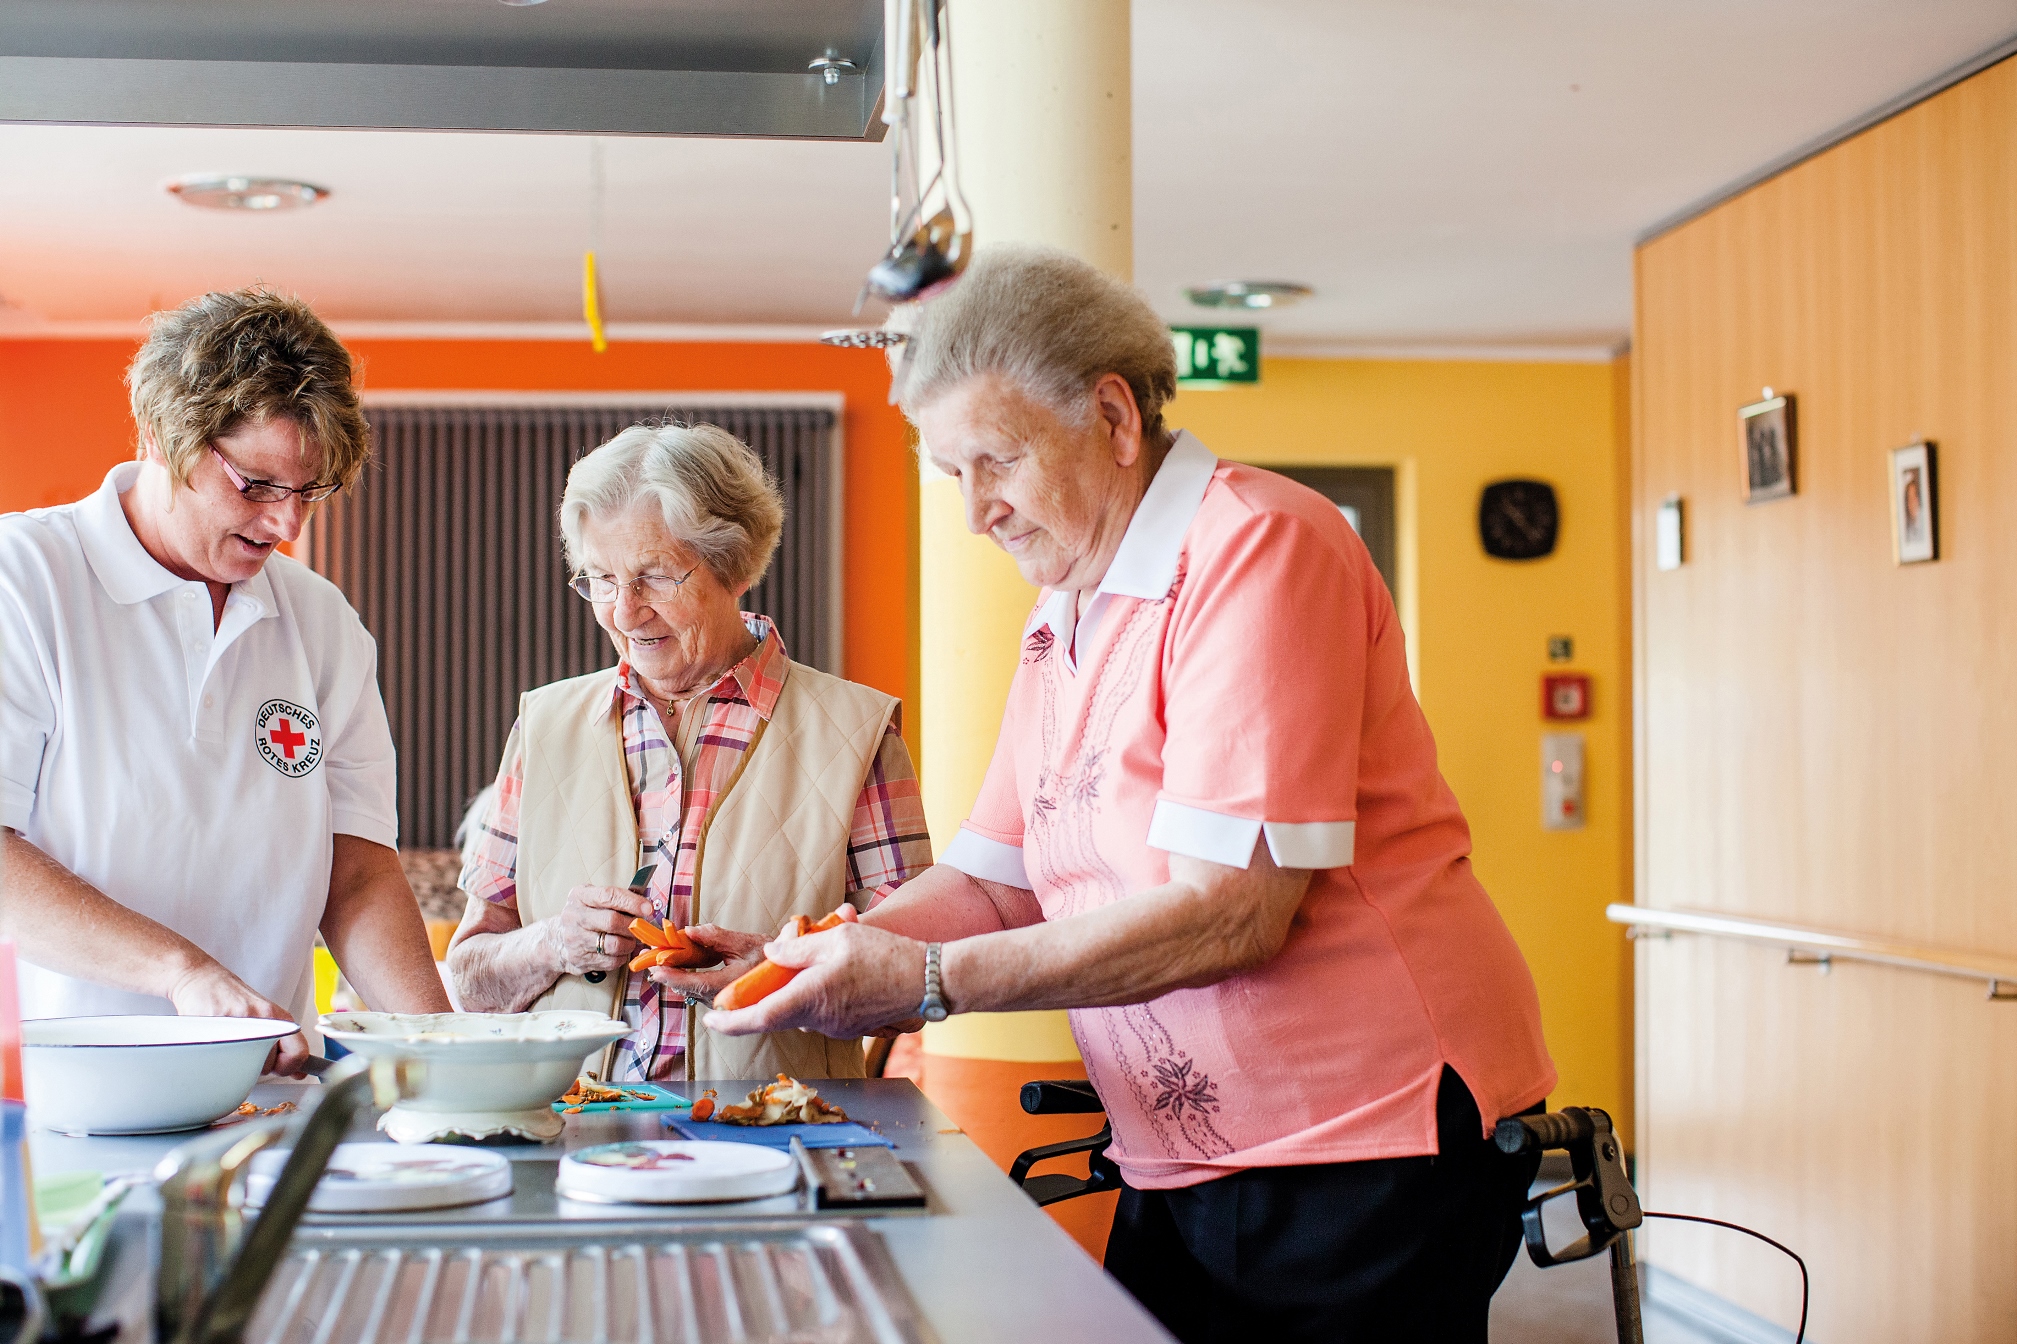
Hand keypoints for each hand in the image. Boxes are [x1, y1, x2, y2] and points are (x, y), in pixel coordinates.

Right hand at [165, 959, 307, 1076]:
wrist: (203, 979)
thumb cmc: (235, 1002)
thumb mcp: (268, 1019)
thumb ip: (285, 1046)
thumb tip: (301, 1073)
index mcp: (280, 1018)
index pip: (298, 1054)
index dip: (287, 1067)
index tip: (277, 1066)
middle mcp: (263, 1019)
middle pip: (267, 1067)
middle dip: (255, 1067)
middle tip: (244, 1049)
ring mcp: (239, 1023)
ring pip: (244, 1067)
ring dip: (235, 1063)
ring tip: (228, 1043)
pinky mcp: (214, 1026)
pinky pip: (221, 1060)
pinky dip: (217, 1057)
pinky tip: (215, 1041)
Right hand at [545, 884, 653, 977]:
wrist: (555, 940)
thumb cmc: (583, 916)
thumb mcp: (591, 898)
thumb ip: (616, 899)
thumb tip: (646, 907)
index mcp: (579, 896)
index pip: (609, 896)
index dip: (632, 902)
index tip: (648, 909)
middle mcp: (574, 917)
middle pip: (612, 921)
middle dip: (632, 926)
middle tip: (641, 928)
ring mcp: (575, 940)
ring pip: (613, 944)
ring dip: (629, 943)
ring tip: (631, 940)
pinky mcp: (579, 960)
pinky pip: (610, 961)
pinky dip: (622, 957)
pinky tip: (620, 951)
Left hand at [647, 923, 769, 1007]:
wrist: (790, 980)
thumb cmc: (770, 961)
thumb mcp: (746, 943)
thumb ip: (717, 937)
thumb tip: (690, 931)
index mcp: (730, 987)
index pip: (694, 983)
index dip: (672, 975)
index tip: (654, 967)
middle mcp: (723, 1002)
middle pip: (687, 987)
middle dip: (667, 971)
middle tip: (648, 956)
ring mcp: (722, 1007)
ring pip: (691, 990)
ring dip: (676, 973)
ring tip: (660, 955)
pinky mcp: (722, 1005)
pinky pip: (699, 990)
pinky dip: (688, 976)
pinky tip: (682, 962)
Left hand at [704, 919, 925, 1039]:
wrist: (927, 980)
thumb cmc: (885, 955)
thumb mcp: (837, 939)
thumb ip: (797, 949)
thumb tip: (771, 955)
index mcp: (810, 997)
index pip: (759, 1017)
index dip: (730, 1022)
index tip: (711, 1020)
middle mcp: (819, 1019)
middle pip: (777, 1012)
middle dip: (767, 993)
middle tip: (772, 965)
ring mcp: (835, 1027)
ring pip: (799, 1010)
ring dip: (796, 990)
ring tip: (819, 957)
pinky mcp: (849, 1027)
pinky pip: (819, 1012)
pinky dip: (815, 995)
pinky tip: (836, 972)